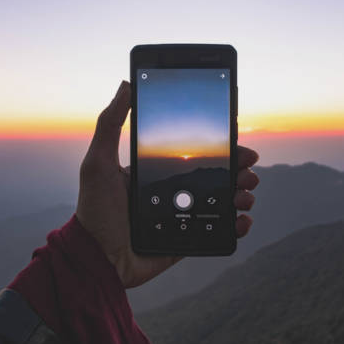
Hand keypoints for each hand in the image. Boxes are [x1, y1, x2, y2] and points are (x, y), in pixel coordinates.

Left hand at [75, 80, 258, 287]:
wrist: (97, 259)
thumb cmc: (94, 209)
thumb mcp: (98, 161)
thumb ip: (110, 123)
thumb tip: (126, 84)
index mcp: (157, 170)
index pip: (195, 152)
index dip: (219, 146)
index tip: (236, 137)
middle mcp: (173, 191)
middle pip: (216, 175)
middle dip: (238, 169)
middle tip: (249, 168)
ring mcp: (182, 216)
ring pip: (222, 201)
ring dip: (242, 194)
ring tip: (246, 193)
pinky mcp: (187, 241)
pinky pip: (218, 232)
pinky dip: (236, 226)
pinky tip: (243, 220)